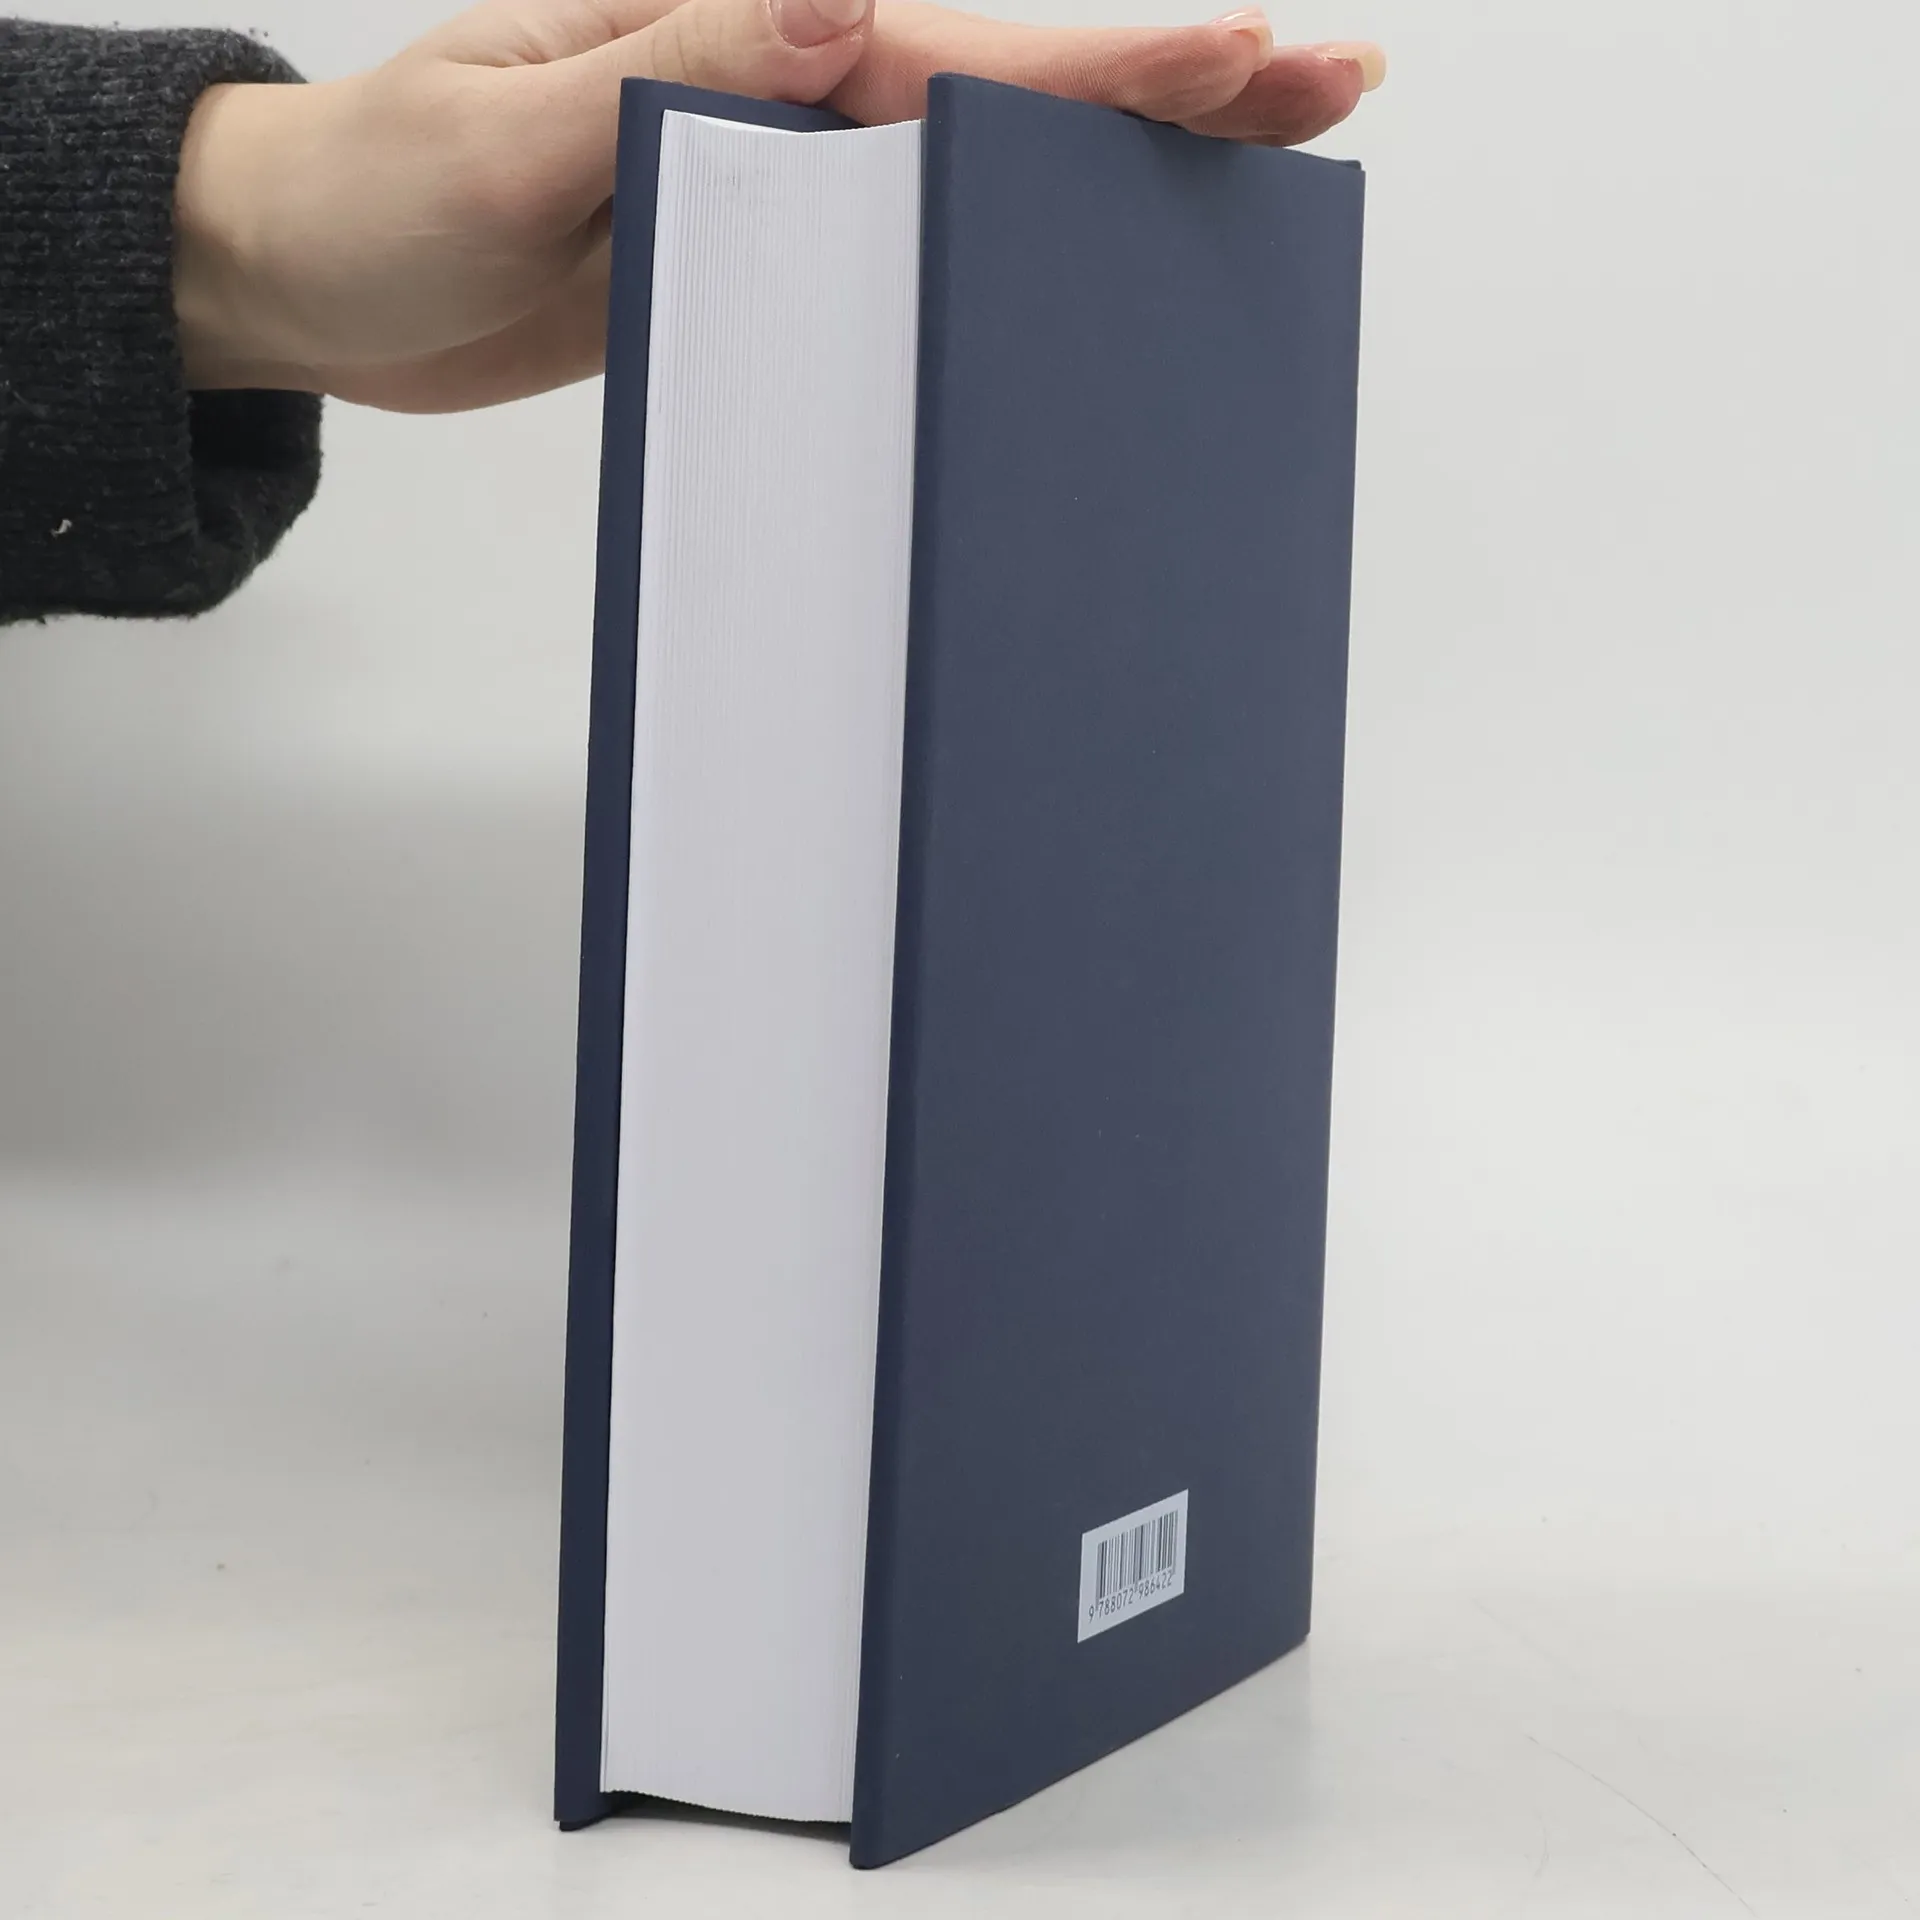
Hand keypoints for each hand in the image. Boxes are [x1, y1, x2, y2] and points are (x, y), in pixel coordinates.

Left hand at [174, 0, 1384, 412]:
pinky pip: (905, 245)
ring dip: (1113, 166)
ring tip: (1255, 164)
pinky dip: (1003, 252)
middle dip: (1169, 85)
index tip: (1242, 52)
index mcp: (722, 31)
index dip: (1100, 60)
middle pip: (1004, 84)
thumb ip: (671, 70)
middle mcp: (772, 86)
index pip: (945, 45)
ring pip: (977, 163)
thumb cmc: (378, 198)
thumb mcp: (500, 136)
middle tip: (1331, 82)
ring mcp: (774, 170)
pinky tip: (1076, 268)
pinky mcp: (757, 247)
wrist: (316, 276)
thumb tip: (843, 8)